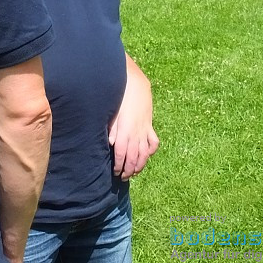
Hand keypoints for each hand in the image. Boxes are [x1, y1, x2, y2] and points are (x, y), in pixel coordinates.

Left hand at [109, 56, 159, 179]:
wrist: (134, 85)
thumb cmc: (119, 98)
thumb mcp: (112, 114)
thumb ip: (112, 129)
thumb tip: (109, 143)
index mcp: (125, 131)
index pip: (121, 154)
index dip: (119, 165)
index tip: (115, 172)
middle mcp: (136, 133)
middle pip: (134, 157)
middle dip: (128, 169)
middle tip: (123, 177)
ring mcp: (145, 130)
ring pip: (145, 153)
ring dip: (140, 165)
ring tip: (134, 172)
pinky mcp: (149, 126)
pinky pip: (153, 142)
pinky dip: (151, 151)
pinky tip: (147, 155)